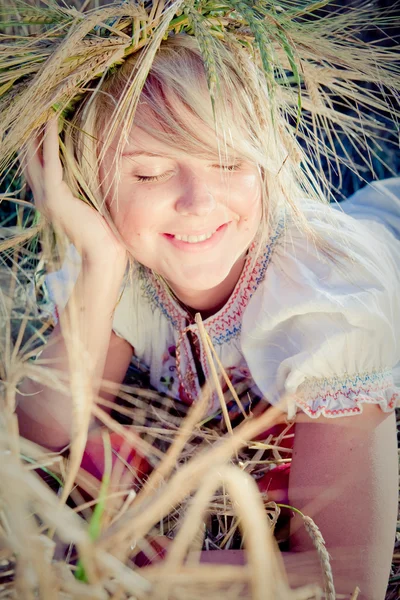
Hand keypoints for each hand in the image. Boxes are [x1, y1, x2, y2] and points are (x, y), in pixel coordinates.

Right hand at [22, 119, 126, 266]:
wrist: (103, 255)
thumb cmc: (105, 234)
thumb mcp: (93, 204)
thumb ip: (87, 189)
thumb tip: (96, 174)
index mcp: (52, 199)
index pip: (39, 165)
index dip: (38, 142)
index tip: (44, 118)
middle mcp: (44, 196)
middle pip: (30, 157)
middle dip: (31, 131)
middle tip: (39, 105)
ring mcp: (46, 197)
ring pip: (35, 155)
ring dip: (38, 129)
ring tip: (44, 105)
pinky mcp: (55, 197)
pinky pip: (50, 162)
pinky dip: (49, 140)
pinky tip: (51, 120)